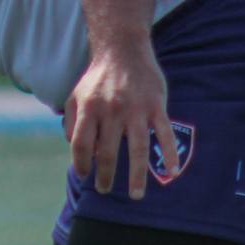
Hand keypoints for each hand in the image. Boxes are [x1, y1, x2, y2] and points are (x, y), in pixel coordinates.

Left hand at [64, 41, 177, 201]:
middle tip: (104, 189)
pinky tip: (172, 172)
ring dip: (137, 176)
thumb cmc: (97, 78)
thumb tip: (73, 149)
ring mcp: (136, 109)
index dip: (81, 164)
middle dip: (105, 176)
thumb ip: (72, 122)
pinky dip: (169, 154)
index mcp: (89, 108)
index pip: (81, 145)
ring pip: (137, 149)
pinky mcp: (156, 106)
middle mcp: (111, 110)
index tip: (84, 175)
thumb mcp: (76, 95)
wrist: (123, 49)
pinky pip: (164, 134)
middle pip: (107, 152)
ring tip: (136, 195)